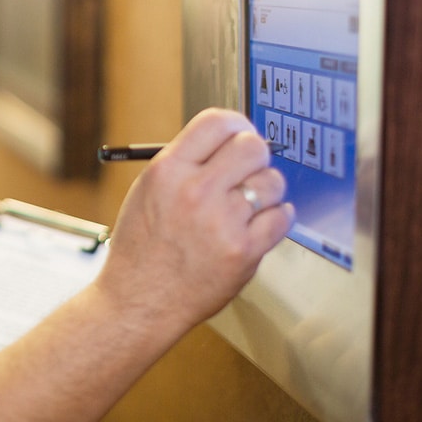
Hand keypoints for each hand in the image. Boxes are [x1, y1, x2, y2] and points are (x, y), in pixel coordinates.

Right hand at [96, 108, 293, 332]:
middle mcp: (195, 191)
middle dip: (254, 154)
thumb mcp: (149, 189)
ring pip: (272, 181)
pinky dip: (276, 217)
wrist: (140, 299)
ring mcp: (222, 222)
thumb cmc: (143, 246)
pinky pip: (281, 217)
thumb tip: (230, 142)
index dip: (235, 125)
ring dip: (266, 188)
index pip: (217, 122)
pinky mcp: (244, 252)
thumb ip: (186, 163)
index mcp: (168, 170)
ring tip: (249, 202)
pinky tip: (259, 222)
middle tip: (249, 168)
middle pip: (251, 146)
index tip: (239, 135)